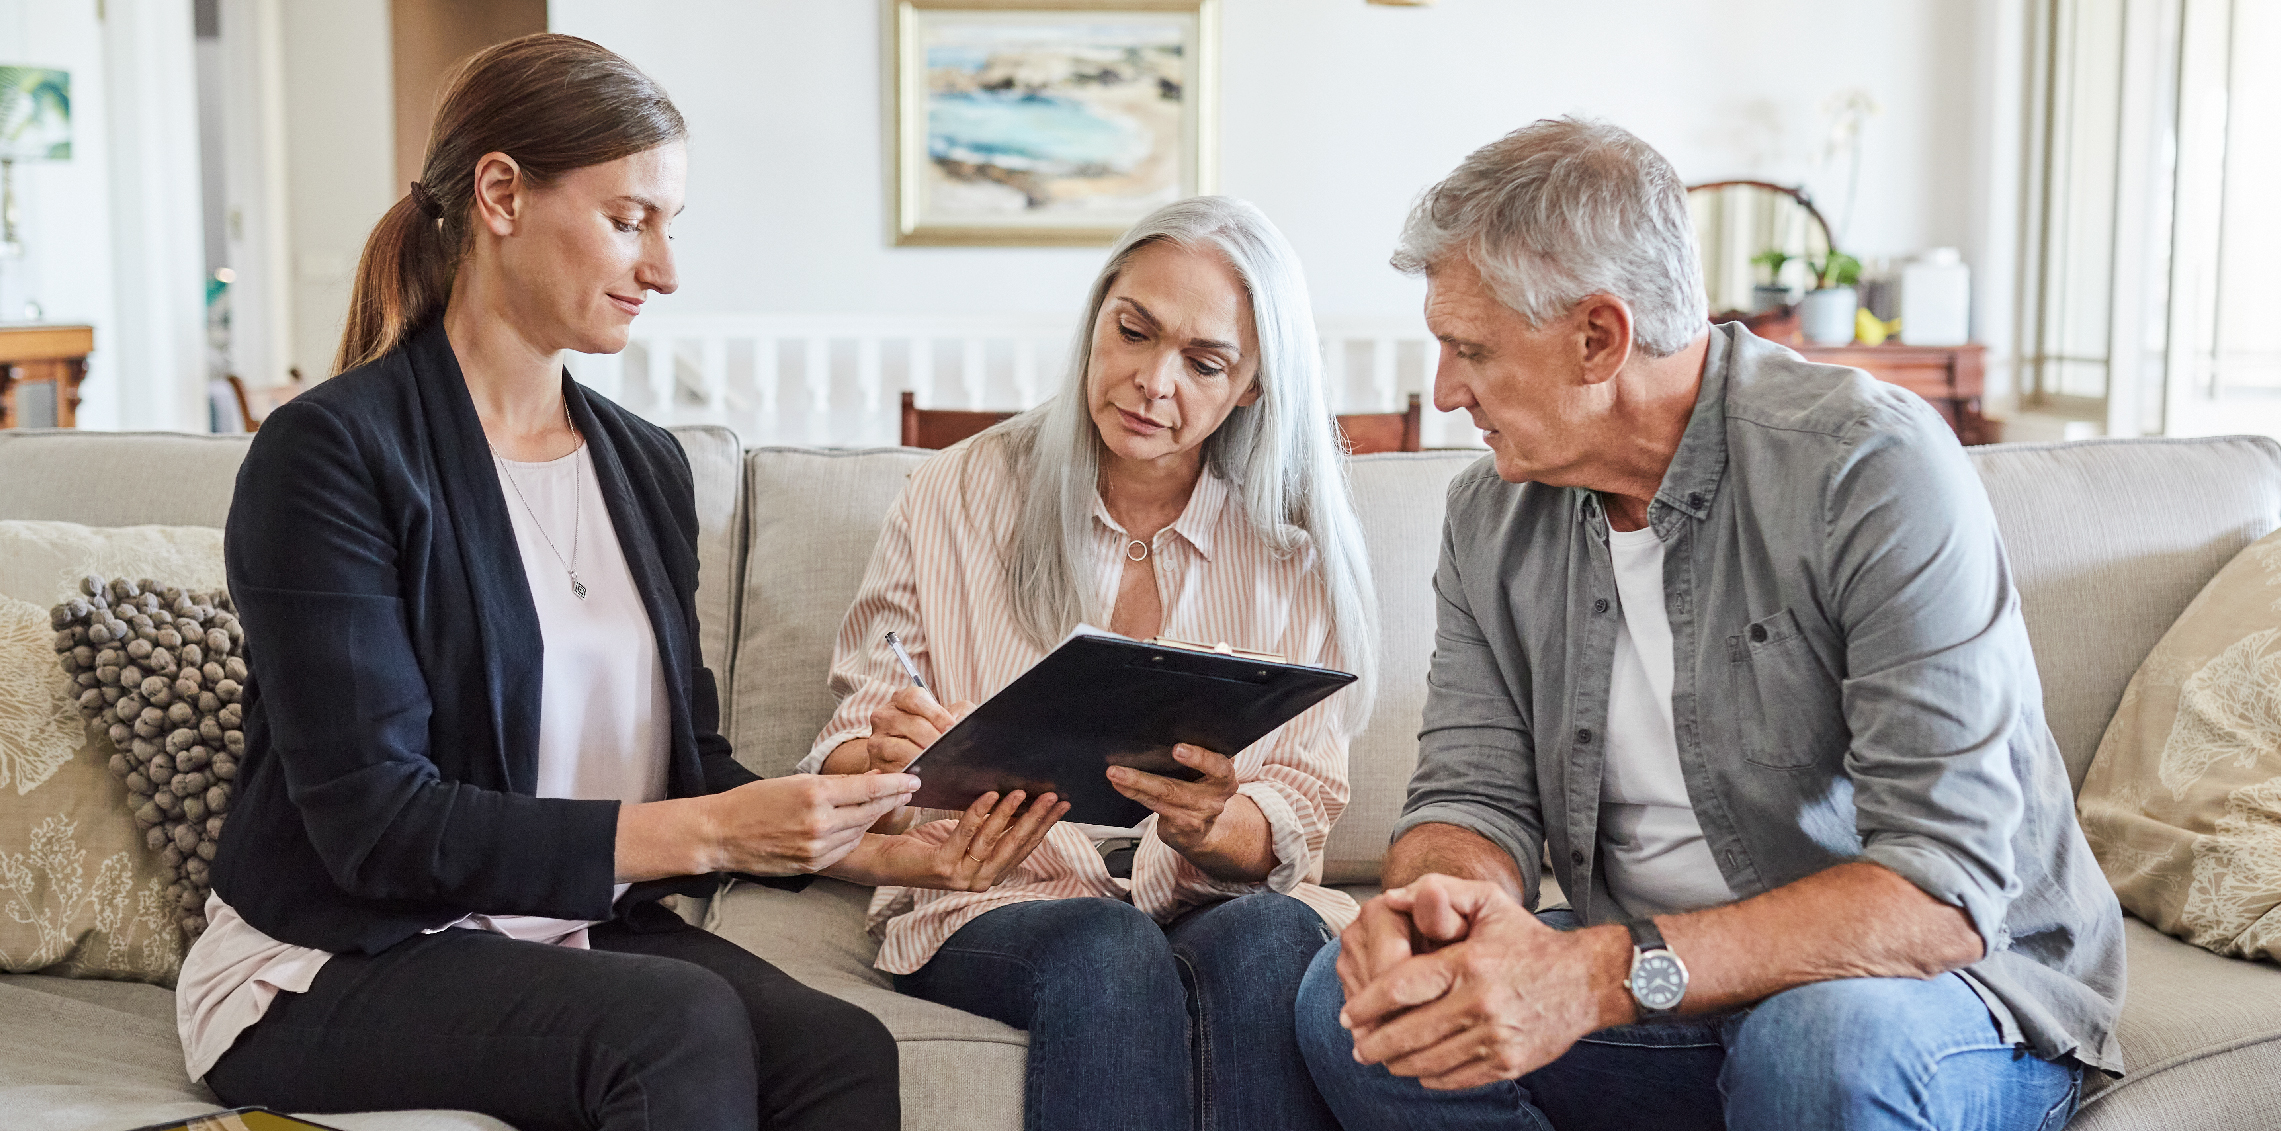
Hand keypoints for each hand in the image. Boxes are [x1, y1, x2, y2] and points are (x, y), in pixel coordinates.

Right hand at [697, 772, 919, 875]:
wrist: (722, 834)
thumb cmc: (754, 802)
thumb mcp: (794, 781)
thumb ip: (834, 784)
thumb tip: (870, 780)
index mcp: (814, 794)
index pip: (868, 788)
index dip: (896, 783)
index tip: (914, 778)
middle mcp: (820, 823)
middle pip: (871, 810)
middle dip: (893, 799)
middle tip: (910, 789)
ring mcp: (817, 847)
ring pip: (861, 830)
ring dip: (876, 817)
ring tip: (888, 804)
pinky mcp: (813, 865)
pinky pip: (846, 848)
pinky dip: (855, 835)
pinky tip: (859, 825)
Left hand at [831, 789, 1071, 890]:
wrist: (885, 859)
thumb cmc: (927, 844)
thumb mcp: (968, 833)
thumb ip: (994, 827)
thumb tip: (1024, 801)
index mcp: (990, 873)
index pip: (1025, 847)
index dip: (1045, 825)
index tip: (1062, 804)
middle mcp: (979, 880)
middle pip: (1014, 845)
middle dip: (1036, 819)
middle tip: (1052, 796)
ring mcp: (961, 877)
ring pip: (992, 841)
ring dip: (1009, 814)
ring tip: (1021, 791)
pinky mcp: (941, 868)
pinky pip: (964, 835)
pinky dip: (977, 814)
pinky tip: (987, 795)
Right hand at [864, 685, 977, 772]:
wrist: (909, 758)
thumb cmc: (932, 734)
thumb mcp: (948, 717)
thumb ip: (961, 712)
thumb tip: (961, 721)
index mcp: (901, 699)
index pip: (915, 698)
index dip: (936, 714)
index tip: (951, 729)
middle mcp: (884, 716)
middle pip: (912, 724)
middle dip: (934, 740)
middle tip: (949, 751)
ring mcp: (876, 740)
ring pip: (900, 748)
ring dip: (922, 758)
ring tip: (938, 764)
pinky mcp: (876, 763)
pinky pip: (893, 769)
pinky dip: (910, 774)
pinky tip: (923, 777)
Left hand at [1105, 744, 1240, 858]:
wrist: (1205, 829)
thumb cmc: (1204, 788)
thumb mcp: (1212, 771)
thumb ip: (1203, 753)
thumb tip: (1170, 728)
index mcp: (1225, 778)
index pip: (1218, 767)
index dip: (1199, 758)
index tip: (1177, 749)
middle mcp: (1213, 799)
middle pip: (1177, 789)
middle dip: (1145, 779)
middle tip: (1120, 769)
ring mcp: (1195, 816)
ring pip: (1159, 799)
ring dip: (1133, 785)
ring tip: (1114, 774)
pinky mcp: (1179, 827)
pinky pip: (1153, 806)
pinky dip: (1135, 793)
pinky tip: (1120, 785)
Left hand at [1341, 875, 1631, 1090]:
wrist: (1587, 981)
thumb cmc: (1529, 939)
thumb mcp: (1489, 902)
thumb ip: (1441, 892)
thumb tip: (1391, 898)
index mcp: (1468, 963)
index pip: (1401, 988)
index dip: (1367, 1004)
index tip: (1348, 1014)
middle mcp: (1480, 1003)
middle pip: (1408, 1032)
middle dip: (1375, 1043)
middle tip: (1357, 1047)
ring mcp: (1495, 1038)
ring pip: (1429, 1061)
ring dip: (1398, 1063)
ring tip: (1383, 1059)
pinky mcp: (1509, 1063)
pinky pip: (1457, 1077)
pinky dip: (1431, 1076)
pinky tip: (1419, 1069)